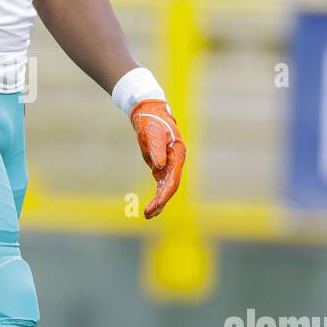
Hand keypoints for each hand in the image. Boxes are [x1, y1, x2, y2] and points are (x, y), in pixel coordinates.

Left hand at [130, 99, 185, 219]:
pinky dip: (157, 195)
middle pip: (171, 186)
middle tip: (147, 214)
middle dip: (160, 201)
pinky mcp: (162, 166)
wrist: (148, 112)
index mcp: (178, 154)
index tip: (155, 205)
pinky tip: (152, 207)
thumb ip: (156, 149)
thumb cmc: (151, 121)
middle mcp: (176, 161)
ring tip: (148, 215)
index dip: (164, 194)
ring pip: (166, 187)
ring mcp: (170, 164)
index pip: (173, 179)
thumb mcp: (152, 133)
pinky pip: (161, 184)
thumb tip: (159, 167)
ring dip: (159, 201)